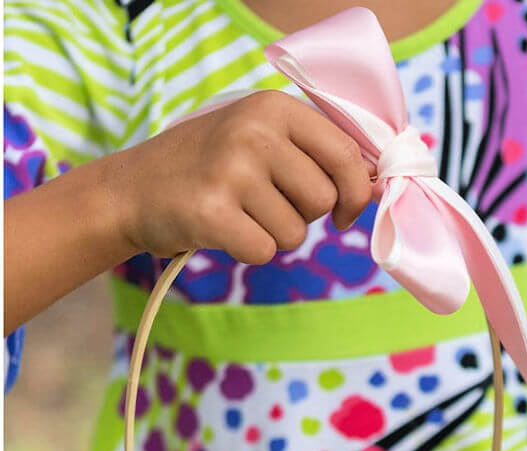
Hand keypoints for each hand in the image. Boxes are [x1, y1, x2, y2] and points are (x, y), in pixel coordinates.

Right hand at [110, 90, 372, 262]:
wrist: (132, 189)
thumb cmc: (209, 168)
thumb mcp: (259, 139)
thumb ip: (315, 155)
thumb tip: (378, 186)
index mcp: (273, 108)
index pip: (345, 154)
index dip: (357, 192)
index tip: (347, 212)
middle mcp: (254, 132)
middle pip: (323, 201)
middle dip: (304, 217)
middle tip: (265, 205)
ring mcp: (231, 170)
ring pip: (295, 233)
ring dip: (273, 236)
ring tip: (239, 214)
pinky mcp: (211, 212)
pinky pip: (264, 251)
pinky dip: (249, 251)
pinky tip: (223, 231)